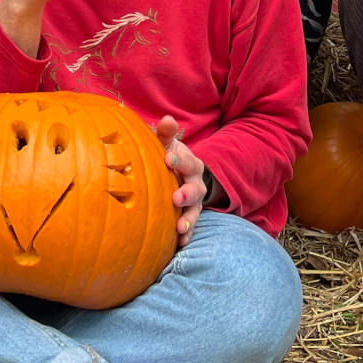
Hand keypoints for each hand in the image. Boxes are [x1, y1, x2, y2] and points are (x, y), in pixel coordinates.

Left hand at [154, 115, 207, 245]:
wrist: (181, 175)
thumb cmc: (169, 157)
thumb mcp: (168, 144)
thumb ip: (166, 134)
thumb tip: (167, 119)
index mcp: (190, 164)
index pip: (186, 160)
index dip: (179, 160)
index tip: (168, 159)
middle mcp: (196, 184)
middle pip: (195, 189)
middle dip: (186, 194)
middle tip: (175, 197)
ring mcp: (194, 203)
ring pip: (194, 212)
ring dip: (188, 219)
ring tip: (180, 227)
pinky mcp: (188, 217)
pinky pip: (190, 228)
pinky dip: (186, 235)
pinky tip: (179, 243)